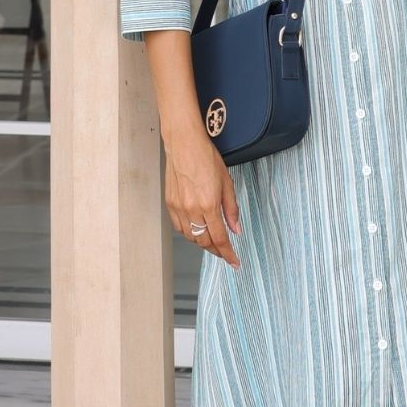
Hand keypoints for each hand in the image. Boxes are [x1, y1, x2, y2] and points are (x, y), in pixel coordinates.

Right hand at [164, 131, 240, 267]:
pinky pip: (180, 228)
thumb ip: (231, 209)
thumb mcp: (227, 183)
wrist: (184, 144)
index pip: (220, 238)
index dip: (228, 254)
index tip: (235, 262)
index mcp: (209, 205)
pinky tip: (197, 230)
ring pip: (191, 237)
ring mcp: (178, 208)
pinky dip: (189, 233)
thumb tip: (236, 229)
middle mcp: (192, 210)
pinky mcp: (170, 204)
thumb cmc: (206, 158)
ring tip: (212, 241)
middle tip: (225, 252)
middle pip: (204, 241)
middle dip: (216, 250)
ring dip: (203, 243)